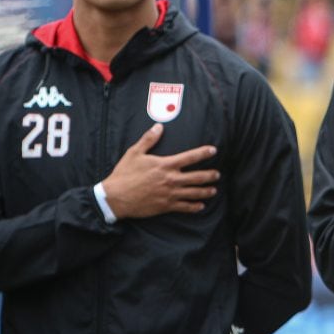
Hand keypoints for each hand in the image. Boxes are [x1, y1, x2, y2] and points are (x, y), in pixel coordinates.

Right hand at [101, 124, 219, 218]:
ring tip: (213, 190)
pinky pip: (184, 207)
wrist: (115, 197)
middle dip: (210, 175)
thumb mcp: (134, 153)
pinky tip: (200, 206)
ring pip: (194, 193)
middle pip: (197, 177)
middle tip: (217, 174)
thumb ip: (148, 139)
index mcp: (165, 165)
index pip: (190, 157)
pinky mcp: (165, 206)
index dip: (203, 153)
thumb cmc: (124, 174)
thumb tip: (158, 126)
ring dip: (206, 191)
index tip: (213, 150)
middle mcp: (171, 179)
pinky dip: (194, 207)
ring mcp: (170, 194)